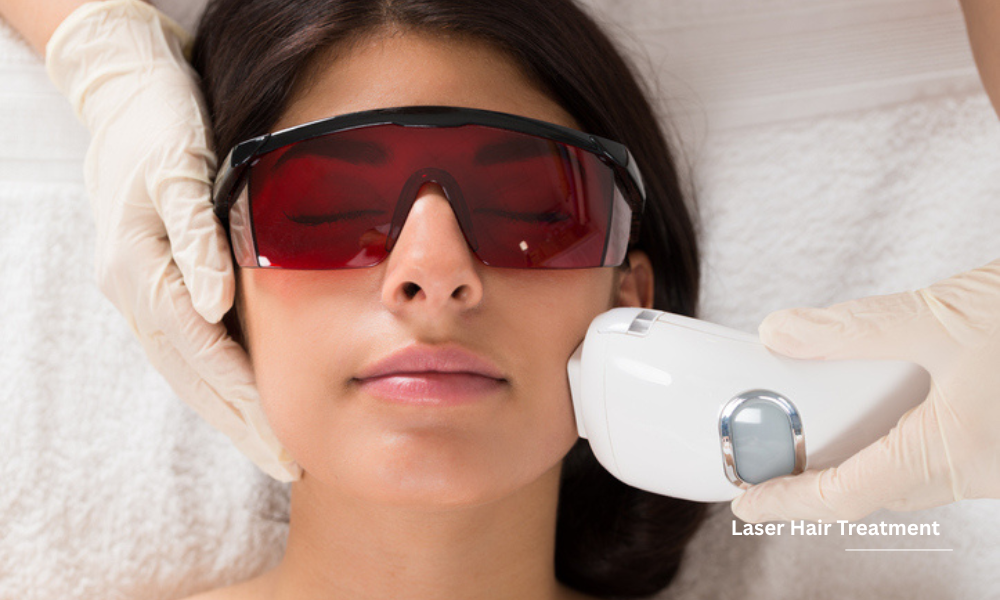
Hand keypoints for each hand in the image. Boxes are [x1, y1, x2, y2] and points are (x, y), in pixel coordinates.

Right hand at [45, 0, 299, 480]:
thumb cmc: (160, 125)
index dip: (245, 400)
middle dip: (242, 425)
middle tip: (287, 466)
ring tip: (272, 449)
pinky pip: (187, 347)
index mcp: (141, 270)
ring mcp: (140, 292)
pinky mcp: (154, 285)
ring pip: (188, 370)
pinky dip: (217, 381)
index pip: (202, 352)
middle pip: (194, 375)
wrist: (125, 98)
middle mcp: (136, 291)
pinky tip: (245, 400)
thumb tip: (214, 302)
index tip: (284, 440)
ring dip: (230, 413)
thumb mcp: (181, 167)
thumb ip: (195, 234)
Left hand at [730, 258, 999, 522]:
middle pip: (873, 487)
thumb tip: (783, 333)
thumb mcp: (942, 315)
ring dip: (860, 453)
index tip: (747, 503)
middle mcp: (974, 472)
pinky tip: (885, 398)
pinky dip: (897, 435)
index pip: (845, 497)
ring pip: (908, 471)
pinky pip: (939, 454)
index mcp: (950, 454)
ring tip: (817, 420)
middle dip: (816, 476)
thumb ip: (855, 328)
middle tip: (770, 453)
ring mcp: (992, 464)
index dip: (788, 502)